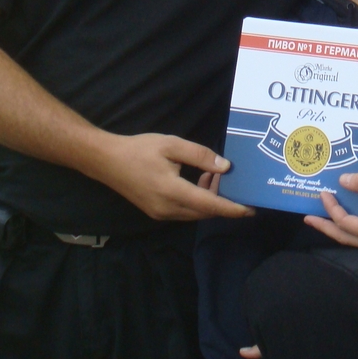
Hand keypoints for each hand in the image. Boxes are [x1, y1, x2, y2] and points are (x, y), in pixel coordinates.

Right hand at [100, 133, 252, 220]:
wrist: (106, 160)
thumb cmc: (139, 149)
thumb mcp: (172, 145)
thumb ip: (200, 155)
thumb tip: (225, 167)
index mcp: (172, 192)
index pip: (210, 205)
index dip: (232, 208)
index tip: (251, 209)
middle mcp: (168, 209)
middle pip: (205, 212)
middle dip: (222, 200)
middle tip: (232, 180)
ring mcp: (161, 213)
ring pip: (195, 213)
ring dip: (209, 200)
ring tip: (213, 176)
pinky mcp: (157, 212)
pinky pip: (184, 212)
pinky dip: (197, 201)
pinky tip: (198, 182)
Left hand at [303, 174, 357, 252]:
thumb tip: (343, 181)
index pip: (345, 223)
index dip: (331, 208)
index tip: (324, 193)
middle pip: (345, 239)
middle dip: (326, 228)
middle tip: (309, 219)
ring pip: (356, 241)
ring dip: (339, 230)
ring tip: (325, 221)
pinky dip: (354, 230)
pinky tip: (351, 221)